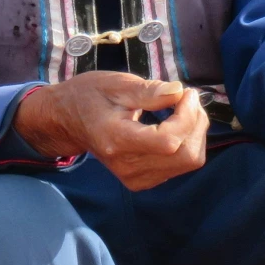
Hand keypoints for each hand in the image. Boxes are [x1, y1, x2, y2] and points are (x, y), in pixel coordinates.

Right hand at [14, 73, 206, 190]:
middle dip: (196, 122)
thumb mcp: (116, 84)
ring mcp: (135, 178)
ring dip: (195, 131)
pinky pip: (181, 166)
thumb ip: (149, 91)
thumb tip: (178, 92)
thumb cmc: (91, 96)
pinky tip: (176, 125)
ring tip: (182, 108)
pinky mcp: (143, 181)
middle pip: (185, 155)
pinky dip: (187, 143)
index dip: (187, 117)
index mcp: (117, 139)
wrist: (68, 121)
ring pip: (189, 161)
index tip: (186, 93)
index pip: (169, 141)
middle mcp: (127, 165)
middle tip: (188, 97)